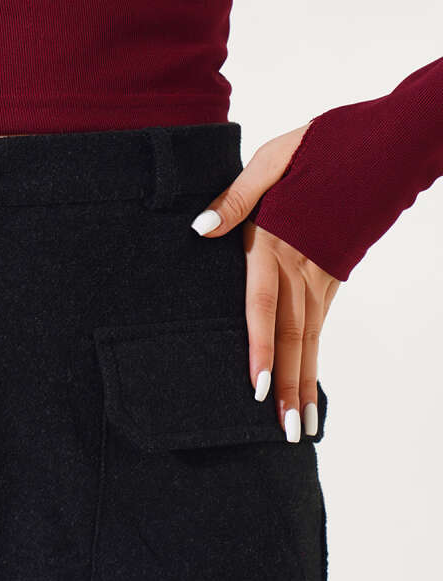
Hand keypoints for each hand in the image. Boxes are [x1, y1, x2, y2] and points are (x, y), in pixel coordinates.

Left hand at [190, 122, 341, 441]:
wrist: (380, 145)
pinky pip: (320, 327)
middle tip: (288, 435)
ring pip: (311, 338)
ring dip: (307, 383)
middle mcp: (302, 267)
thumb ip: (236, 197)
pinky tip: (311, 387)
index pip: (264, 304)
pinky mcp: (332, 277)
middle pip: (293, 336)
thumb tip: (200, 228)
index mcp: (278, 241)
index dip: (261, 347)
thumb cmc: (320, 147)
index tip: (259, 388)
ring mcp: (322, 276)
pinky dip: (314, 360)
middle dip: (291, 387)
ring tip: (303, 428)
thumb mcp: (273, 158)